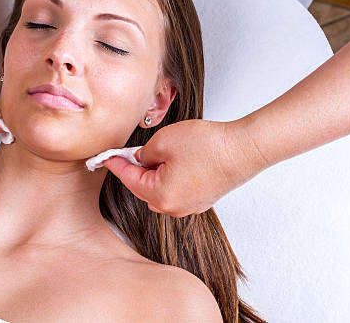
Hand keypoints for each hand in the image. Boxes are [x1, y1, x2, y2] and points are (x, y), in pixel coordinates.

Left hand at [101, 119, 268, 216]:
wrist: (244, 149)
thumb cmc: (208, 146)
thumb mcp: (163, 141)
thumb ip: (144, 153)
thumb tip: (140, 159)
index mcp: (160, 196)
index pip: (128, 179)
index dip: (115, 165)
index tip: (104, 158)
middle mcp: (174, 207)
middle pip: (142, 188)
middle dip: (135, 169)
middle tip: (129, 150)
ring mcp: (190, 206)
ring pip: (160, 190)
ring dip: (154, 173)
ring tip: (158, 152)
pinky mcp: (202, 199)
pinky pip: (176, 190)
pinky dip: (170, 176)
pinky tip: (175, 160)